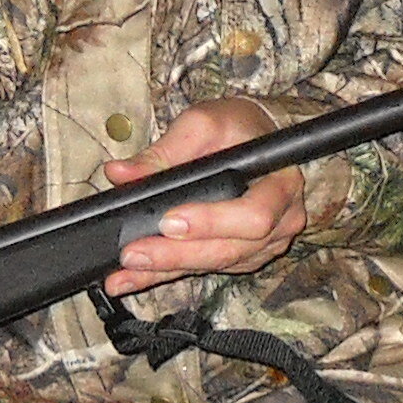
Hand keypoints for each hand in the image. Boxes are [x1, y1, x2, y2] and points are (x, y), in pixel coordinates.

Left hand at [101, 97, 307, 295]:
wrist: (253, 139)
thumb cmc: (236, 128)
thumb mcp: (203, 125)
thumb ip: (164, 152)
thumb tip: (120, 173)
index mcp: (281, 184)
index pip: (254, 215)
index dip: (212, 222)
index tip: (168, 221)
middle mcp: (281, 221)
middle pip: (229, 250)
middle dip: (177, 254)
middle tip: (134, 253)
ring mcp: (264, 245)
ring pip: (214, 264)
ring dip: (166, 270)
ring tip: (125, 271)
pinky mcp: (243, 257)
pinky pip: (204, 268)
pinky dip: (167, 274)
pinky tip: (134, 277)